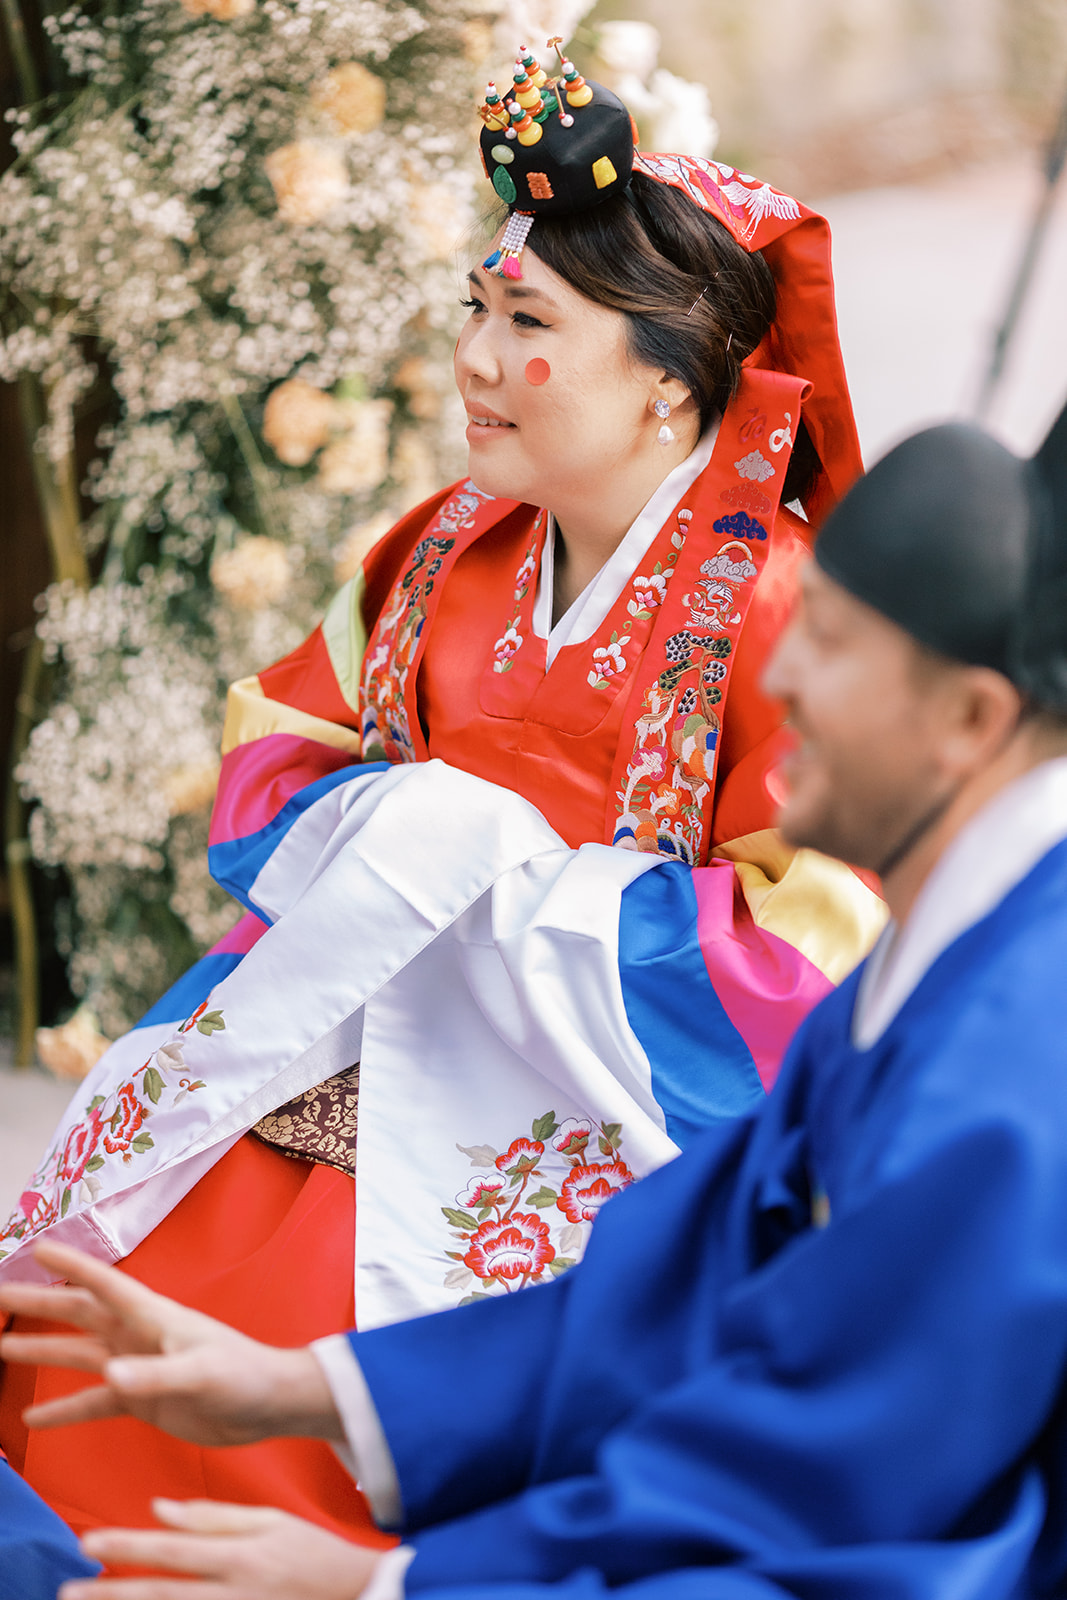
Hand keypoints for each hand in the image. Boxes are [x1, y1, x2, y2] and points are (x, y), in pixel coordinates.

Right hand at [0, 1239, 341, 1445]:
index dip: (72, 1265)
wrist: (266, 1404)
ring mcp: (138, 1366)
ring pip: (79, 1353)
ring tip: (2, 1348)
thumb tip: (110, 1377)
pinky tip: (34, 1416)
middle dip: (40, 1303)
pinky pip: (94, 1402)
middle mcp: (138, 1335)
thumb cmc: (241, 1375)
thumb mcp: (199, 1374)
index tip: (37, 1246)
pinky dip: (65, 1408)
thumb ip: (155, 1377)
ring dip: (43, 1350)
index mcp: (153, 1316)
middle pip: (79, 1313)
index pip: (104, 1284)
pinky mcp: (142, 1398)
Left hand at [58, 1498, 384, 1598]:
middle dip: (110, 1594)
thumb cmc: (313, 1553)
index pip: (172, 1550)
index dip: (128, 1546)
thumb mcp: (270, 1520)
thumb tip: (159, 1509)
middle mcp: (233, 1593)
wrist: (358, 1596)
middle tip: (67, 1591)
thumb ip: (214, 1516)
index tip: (88, 1542)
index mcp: (241, 1555)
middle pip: (160, 1595)